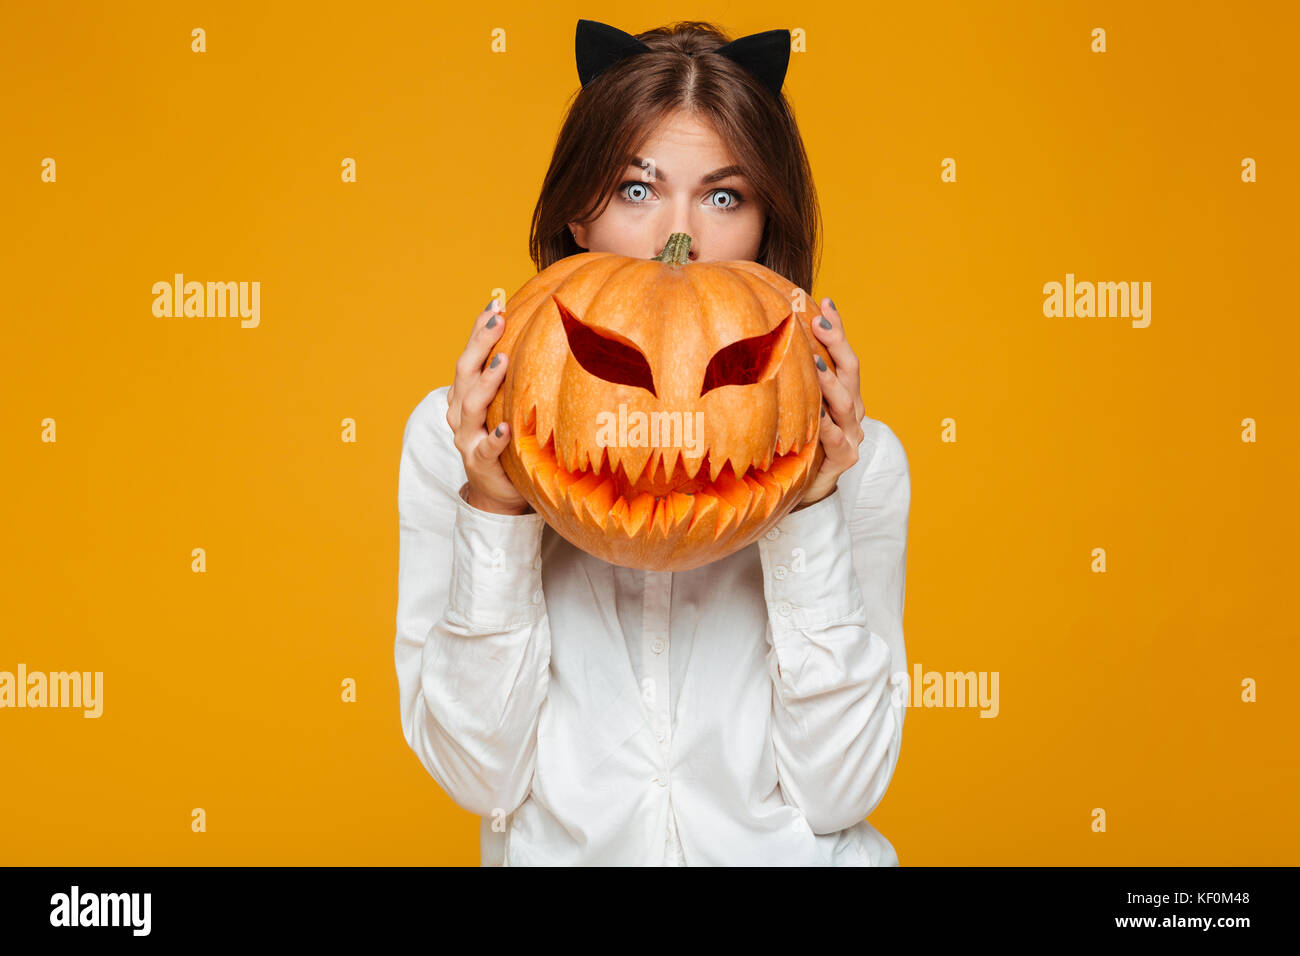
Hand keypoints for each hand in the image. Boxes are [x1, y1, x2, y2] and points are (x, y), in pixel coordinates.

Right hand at [445, 299, 531, 515]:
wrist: (497, 491)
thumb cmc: (507, 441)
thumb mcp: (508, 405)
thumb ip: (518, 378)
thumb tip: (552, 336)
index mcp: (465, 394)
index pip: (469, 356)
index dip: (478, 331)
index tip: (494, 304)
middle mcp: (460, 413)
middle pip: (464, 372)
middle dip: (479, 344)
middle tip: (497, 320)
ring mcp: (466, 438)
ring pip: (470, 406)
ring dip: (486, 382)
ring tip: (502, 360)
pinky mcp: (479, 463)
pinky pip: (485, 448)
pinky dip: (495, 437)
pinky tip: (507, 427)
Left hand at [794, 298, 865, 509]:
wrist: (808, 488)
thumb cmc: (798, 441)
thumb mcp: (796, 406)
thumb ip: (788, 378)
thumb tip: (756, 337)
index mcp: (844, 393)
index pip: (843, 354)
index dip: (837, 328)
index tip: (826, 301)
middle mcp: (853, 410)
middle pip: (851, 370)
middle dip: (837, 343)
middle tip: (817, 323)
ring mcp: (851, 434)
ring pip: (846, 402)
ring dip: (829, 380)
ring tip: (814, 362)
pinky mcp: (844, 458)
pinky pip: (835, 439)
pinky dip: (826, 426)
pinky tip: (816, 413)